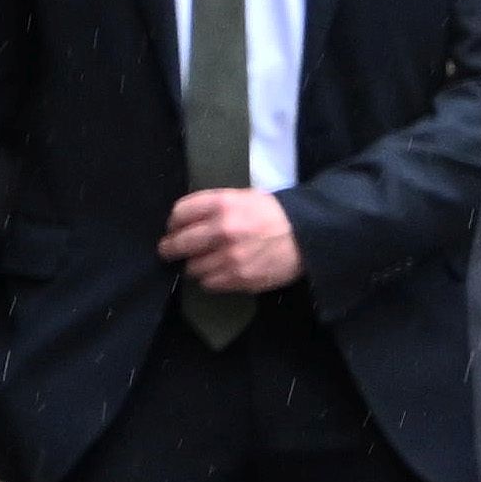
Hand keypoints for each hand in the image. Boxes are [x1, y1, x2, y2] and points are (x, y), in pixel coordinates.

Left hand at [162, 187, 302, 297]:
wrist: (310, 235)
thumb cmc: (275, 214)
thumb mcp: (244, 197)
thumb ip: (215, 206)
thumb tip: (187, 222)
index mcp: (222, 204)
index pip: (179, 214)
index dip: (173, 223)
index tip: (175, 229)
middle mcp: (222, 230)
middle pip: (179, 243)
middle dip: (171, 248)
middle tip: (170, 251)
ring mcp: (230, 257)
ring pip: (192, 267)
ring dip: (195, 266)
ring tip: (204, 263)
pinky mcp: (241, 278)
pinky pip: (210, 283)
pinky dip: (210, 279)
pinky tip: (220, 273)